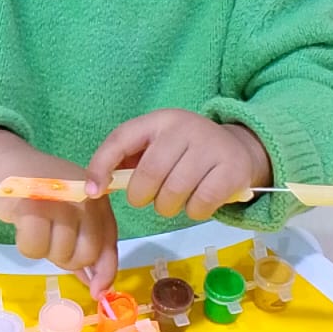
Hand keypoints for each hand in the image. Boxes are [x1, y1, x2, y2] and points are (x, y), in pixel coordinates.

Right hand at [0, 129, 117, 295]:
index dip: (105, 272)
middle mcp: (84, 199)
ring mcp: (60, 202)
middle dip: (67, 260)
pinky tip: (24, 227)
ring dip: (45, 251)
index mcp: (98, 201)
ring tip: (38, 228)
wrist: (7, 164)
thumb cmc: (42, 192)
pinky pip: (34, 249)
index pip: (108, 245)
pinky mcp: (33, 207)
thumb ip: (87, 244)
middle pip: (84, 255)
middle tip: (52, 242)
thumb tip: (97, 286)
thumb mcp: (72, 213)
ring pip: (59, 255)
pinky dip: (26, 245)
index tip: (97, 291)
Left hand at [86, 110, 271, 221]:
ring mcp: (211, 146)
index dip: (101, 166)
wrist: (239, 149)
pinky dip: (194, 211)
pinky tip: (199, 201)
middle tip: (151, 198)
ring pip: (173, 193)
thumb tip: (94, 187)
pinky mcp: (232, 169)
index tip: (93, 191)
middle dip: (142, 197)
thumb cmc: (186, 152)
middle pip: (148, 174)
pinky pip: (200, 204)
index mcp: (159, 120)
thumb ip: (127, 161)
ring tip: (176, 199)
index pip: (121, 138)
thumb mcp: (157, 145)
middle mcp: (185, 127)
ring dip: (168, 207)